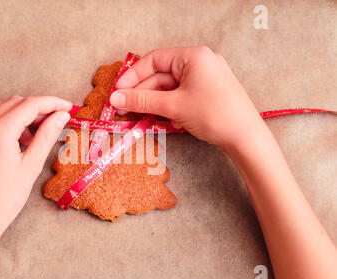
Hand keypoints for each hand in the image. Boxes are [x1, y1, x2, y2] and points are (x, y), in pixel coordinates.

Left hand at [0, 95, 70, 236]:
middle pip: (15, 102)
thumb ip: (46, 136)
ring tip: (30, 135)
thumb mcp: (31, 167)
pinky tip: (12, 138)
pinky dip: (1, 119)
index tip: (68, 107)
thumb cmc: (3, 199)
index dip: (53, 103)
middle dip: (37, 108)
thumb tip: (61, 116)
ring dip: (18, 113)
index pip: (31, 105)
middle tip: (54, 123)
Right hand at [110, 47, 264, 148]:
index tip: (117, 92)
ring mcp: (206, 79)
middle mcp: (200, 62)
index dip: (132, 76)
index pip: (154, 60)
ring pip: (170, 89)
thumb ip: (142, 101)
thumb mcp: (173, 106)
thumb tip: (115, 99)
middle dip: (142, 95)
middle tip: (123, 110)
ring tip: (141, 119)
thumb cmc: (213, 115)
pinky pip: (182, 97)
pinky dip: (171, 108)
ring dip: (155, 104)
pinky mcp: (208, 94)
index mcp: (193, 56)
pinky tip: (169, 123)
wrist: (247, 138)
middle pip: (161, 76)